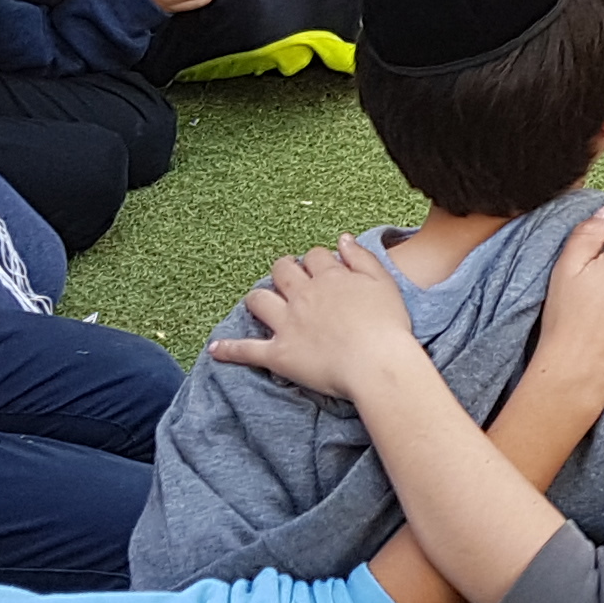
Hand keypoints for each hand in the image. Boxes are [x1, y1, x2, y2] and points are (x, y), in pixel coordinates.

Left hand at [211, 237, 426, 403]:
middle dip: (282, 270)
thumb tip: (342, 238)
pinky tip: (215, 349)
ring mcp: (288, 324)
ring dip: (257, 299)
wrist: (377, 364)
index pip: (314, 257)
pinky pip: (247, 350)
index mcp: (329, 277)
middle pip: (282, 271)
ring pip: (259, 301)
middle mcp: (304, 296)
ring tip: (260, 303)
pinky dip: (229, 350)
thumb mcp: (384, 282)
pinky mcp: (279, 354)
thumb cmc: (388, 326)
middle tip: (288, 279)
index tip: (320, 269)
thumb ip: (362, 257)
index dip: (315, 261)